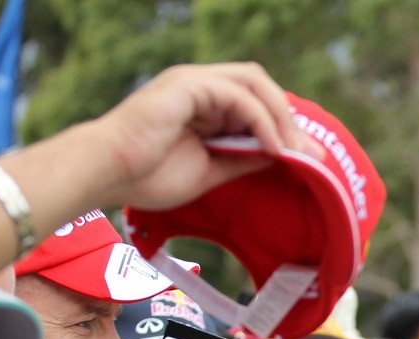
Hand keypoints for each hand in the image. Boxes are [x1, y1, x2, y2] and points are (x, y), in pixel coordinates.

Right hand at [86, 63, 322, 210]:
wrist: (106, 174)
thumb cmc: (146, 177)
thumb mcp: (210, 170)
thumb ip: (242, 159)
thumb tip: (279, 156)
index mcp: (202, 104)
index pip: (254, 101)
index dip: (282, 125)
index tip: (306, 157)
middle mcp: (200, 86)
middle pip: (260, 86)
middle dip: (289, 119)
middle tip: (311, 154)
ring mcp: (194, 82)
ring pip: (254, 85)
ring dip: (282, 118)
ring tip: (297, 151)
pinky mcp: (189, 85)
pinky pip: (239, 95)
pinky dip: (262, 120)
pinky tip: (274, 147)